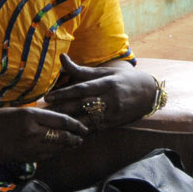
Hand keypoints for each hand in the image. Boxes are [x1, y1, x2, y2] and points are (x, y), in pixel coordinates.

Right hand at [0, 106, 87, 163]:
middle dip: (76, 137)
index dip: (76, 124)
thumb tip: (59, 118)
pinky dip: (56, 153)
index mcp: (30, 116)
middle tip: (83, 136)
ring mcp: (29, 148)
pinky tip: (59, 150)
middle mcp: (32, 132)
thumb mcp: (18, 111)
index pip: (62, 120)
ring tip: (75, 143)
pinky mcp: (25, 158)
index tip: (84, 126)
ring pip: (58, 149)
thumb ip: (39, 115)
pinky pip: (47, 156)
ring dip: (68, 147)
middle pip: (63, 136)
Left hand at [42, 54, 158, 128]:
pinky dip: (81, 131)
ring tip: (52, 124)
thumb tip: (61, 57)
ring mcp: (113, 113)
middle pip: (82, 105)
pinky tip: (68, 134)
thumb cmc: (123, 80)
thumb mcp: (105, 72)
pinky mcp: (114, 123)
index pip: (82, 88)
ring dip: (69, 123)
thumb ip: (81, 70)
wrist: (149, 93)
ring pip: (87, 119)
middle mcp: (110, 98)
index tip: (48, 97)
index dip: (64, 93)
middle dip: (62, 110)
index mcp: (107, 83)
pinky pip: (95, 128)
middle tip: (44, 113)